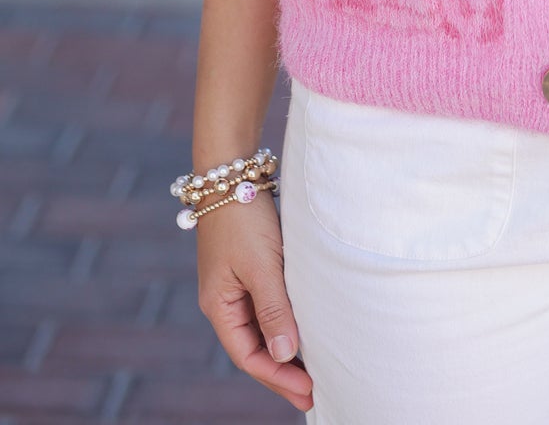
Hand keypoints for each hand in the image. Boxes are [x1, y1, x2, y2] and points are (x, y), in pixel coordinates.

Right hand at [196, 194, 314, 411]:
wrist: (232, 169)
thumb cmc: (243, 216)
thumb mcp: (261, 265)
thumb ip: (274, 309)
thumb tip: (285, 356)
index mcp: (219, 305)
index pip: (248, 355)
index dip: (277, 378)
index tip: (309, 392)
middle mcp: (225, 300)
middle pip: (255, 347)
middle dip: (283, 372)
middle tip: (315, 394)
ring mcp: (237, 284)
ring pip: (263, 328)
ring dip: (286, 349)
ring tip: (315, 370)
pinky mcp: (252, 267)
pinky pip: (269, 306)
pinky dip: (286, 322)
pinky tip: (305, 330)